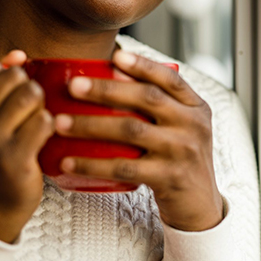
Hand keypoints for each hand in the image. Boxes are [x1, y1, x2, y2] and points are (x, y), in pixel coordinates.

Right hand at [0, 50, 53, 242]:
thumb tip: (18, 54)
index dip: (8, 75)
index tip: (9, 97)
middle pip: (14, 77)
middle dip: (28, 89)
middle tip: (26, 113)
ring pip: (31, 94)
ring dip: (41, 105)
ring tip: (35, 123)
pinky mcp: (13, 158)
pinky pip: (45, 119)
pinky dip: (51, 125)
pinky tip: (42, 138)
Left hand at [54, 50, 222, 230]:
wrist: (200, 205)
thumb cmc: (180, 159)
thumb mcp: (183, 128)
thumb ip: (162, 105)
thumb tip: (114, 74)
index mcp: (196, 108)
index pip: (170, 79)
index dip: (143, 66)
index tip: (115, 56)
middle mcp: (193, 125)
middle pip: (147, 99)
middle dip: (107, 90)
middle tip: (73, 86)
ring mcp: (182, 151)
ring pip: (131, 130)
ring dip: (91, 125)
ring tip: (60, 122)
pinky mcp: (169, 177)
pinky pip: (124, 167)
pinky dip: (93, 164)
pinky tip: (69, 162)